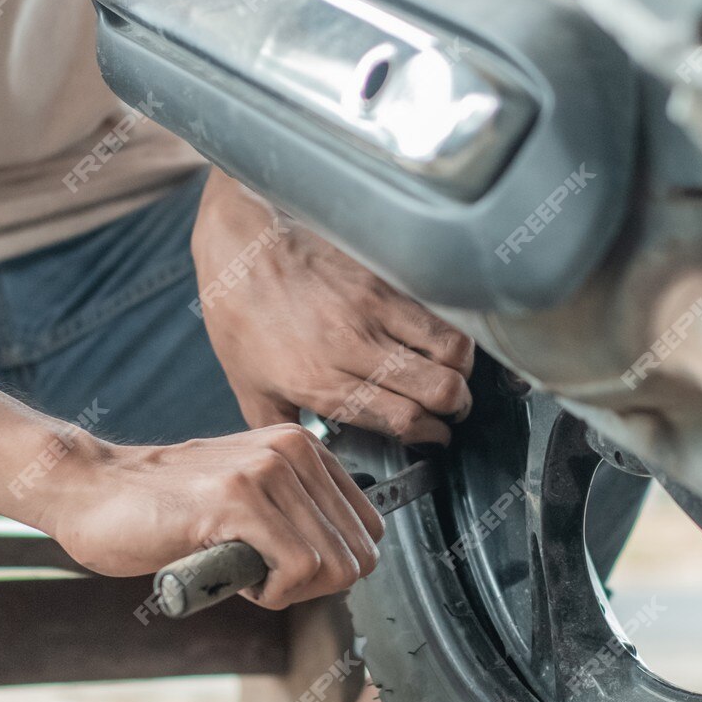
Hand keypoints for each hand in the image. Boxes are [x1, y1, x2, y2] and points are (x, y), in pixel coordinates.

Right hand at [42, 425, 384, 609]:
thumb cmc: (163, 506)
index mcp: (303, 448)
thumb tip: (352, 561)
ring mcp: (267, 472)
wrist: (92, 491)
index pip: (371, 530)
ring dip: (288, 591)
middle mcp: (294, 451)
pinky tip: (231, 577)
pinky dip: (270, 594)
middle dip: (314, 585)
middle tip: (260, 576)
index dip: (331, 566)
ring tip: (239, 570)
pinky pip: (297, 570)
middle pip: (359, 554)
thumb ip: (298, 513)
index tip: (282, 567)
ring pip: (335, 566)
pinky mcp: (238, 500)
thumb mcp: (250, 496)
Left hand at [191, 171, 475, 444]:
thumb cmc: (240, 316)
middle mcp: (353, 347)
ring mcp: (372, 308)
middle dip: (456, 408)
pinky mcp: (382, 278)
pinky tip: (438, 340)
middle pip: (439, 389)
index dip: (430, 435)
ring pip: (451, 349)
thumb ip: (285, 427)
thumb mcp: (249, 388)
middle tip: (450, 409)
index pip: (404, 419)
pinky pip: (437, 310)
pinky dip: (449, 330)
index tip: (433, 436)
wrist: (241, 246)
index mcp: (321, 382)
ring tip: (453, 374)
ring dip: (461, 369)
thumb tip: (314, 455)